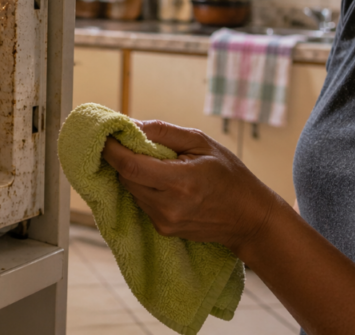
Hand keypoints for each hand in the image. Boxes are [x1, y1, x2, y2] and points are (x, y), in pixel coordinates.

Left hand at [101, 120, 284, 253]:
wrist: (249, 218)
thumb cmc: (230, 176)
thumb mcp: (202, 143)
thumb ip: (164, 132)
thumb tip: (131, 125)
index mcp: (180, 182)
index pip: (130, 165)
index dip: (112, 149)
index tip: (106, 135)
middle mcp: (168, 206)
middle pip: (126, 177)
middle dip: (123, 158)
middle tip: (132, 143)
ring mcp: (164, 222)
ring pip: (131, 189)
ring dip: (134, 173)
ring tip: (156, 163)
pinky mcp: (163, 230)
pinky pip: (140, 202)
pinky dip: (143, 187)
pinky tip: (162, 181)